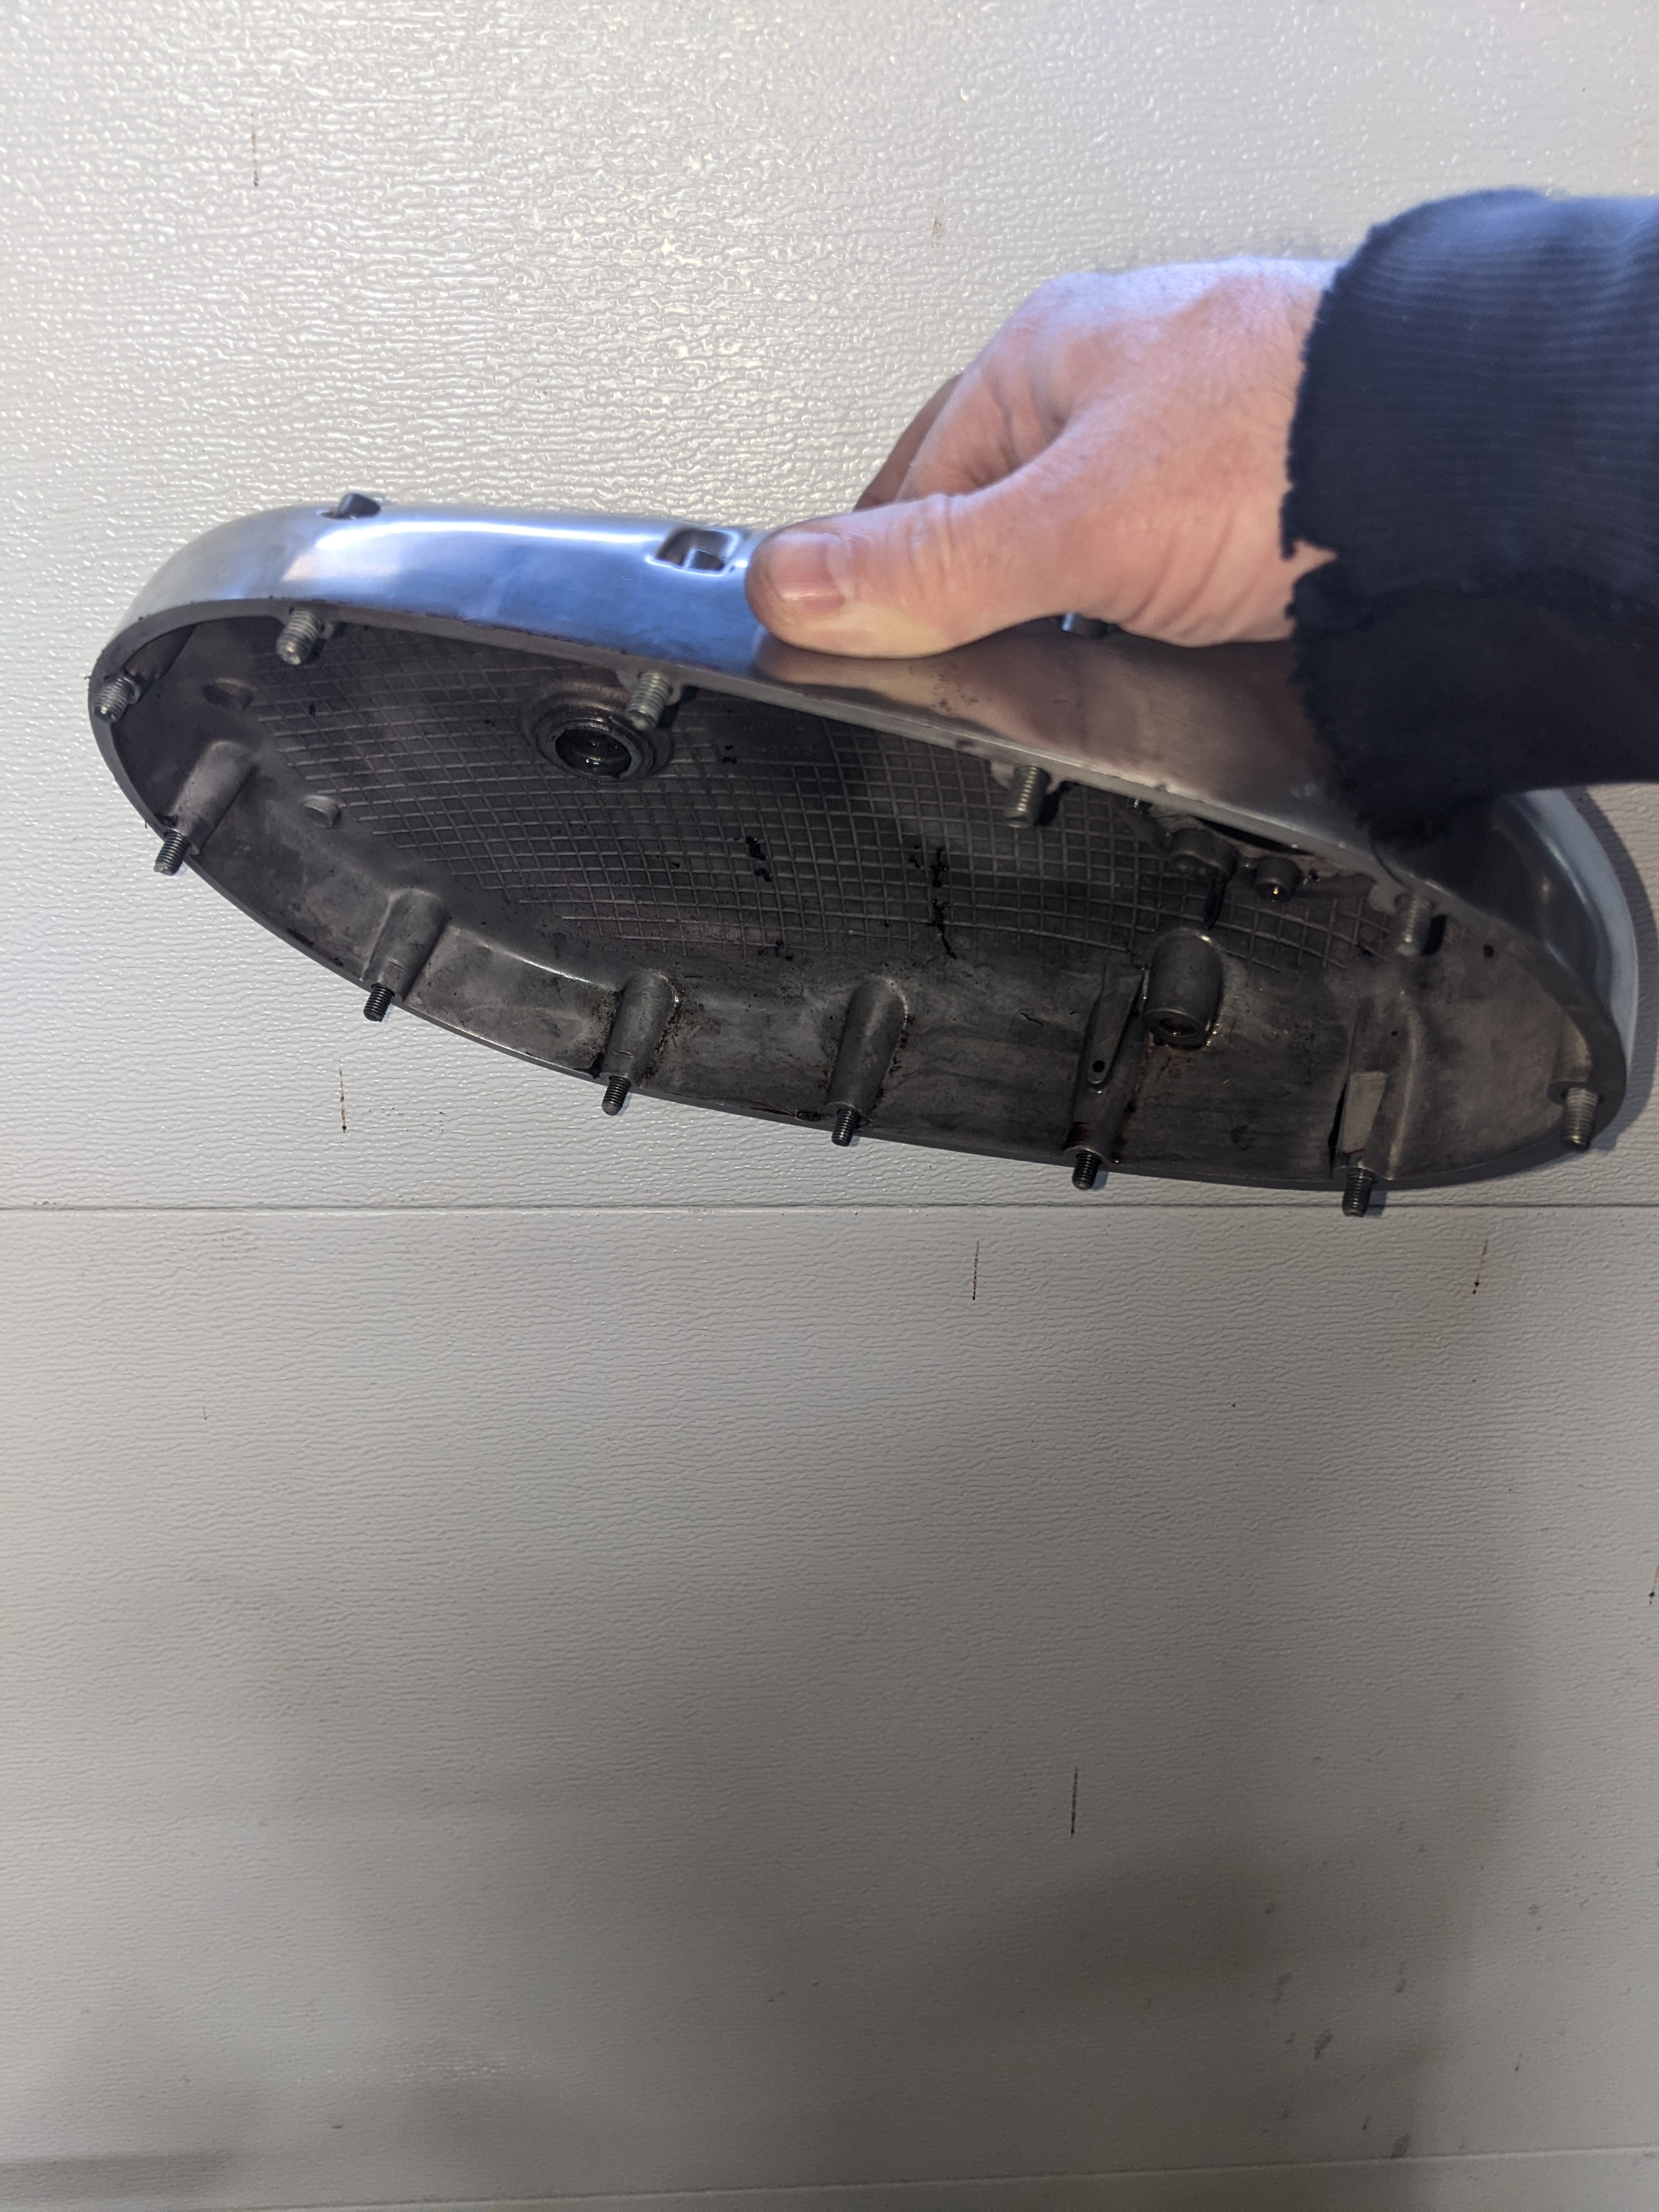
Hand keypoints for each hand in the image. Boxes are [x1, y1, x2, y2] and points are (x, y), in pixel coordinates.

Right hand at [745, 259, 1334, 655]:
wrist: (1468, 490)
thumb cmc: (1295, 446)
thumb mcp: (1068, 522)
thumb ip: (927, 569)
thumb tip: (784, 589)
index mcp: (1045, 360)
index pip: (907, 487)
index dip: (868, 582)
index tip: (835, 659)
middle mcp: (1113, 411)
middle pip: (989, 544)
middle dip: (971, 627)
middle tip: (955, 698)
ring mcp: (1184, 481)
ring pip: (1071, 589)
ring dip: (1060, 652)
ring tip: (1063, 704)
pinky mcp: (1245, 547)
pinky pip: (1151, 619)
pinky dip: (1138, 662)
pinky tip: (1144, 691)